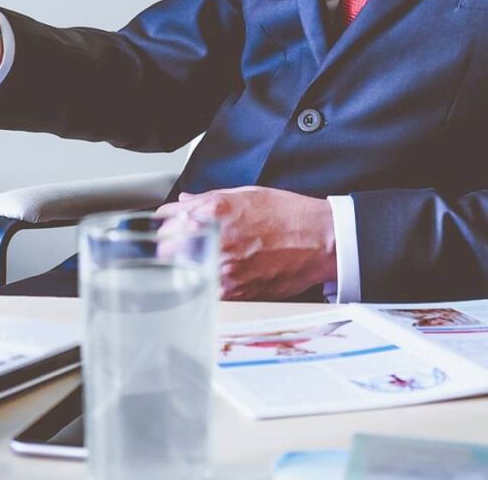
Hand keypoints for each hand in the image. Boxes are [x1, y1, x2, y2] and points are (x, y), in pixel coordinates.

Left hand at [157, 186, 336, 300]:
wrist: (321, 240)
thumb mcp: (247, 194)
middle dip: (169, 247)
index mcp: (215, 212)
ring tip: (199, 262)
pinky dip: (206, 285)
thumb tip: (185, 202)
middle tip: (177, 246)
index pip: (168, 219)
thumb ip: (209, 199)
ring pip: (183, 274)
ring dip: (185, 269)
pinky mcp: (236, 293)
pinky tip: (217, 276)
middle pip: (167, 250)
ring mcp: (225, 269)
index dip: (166, 223)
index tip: (168, 226)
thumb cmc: (289, 216)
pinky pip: (206, 291)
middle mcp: (216, 241)